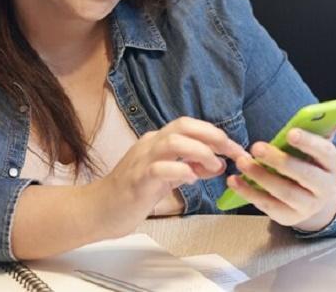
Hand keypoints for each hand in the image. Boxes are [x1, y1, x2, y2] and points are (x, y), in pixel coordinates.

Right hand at [92, 117, 247, 237]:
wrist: (99, 210)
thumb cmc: (134, 193)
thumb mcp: (166, 177)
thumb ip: (189, 167)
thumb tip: (216, 164)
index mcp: (157, 141)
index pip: (190, 125)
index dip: (216, 134)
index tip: (237, 149)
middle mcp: (150, 144)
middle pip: (184, 125)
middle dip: (213, 136)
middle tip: (232, 153)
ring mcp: (142, 160)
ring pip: (173, 141)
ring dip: (200, 152)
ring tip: (213, 167)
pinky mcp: (137, 179)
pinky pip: (160, 168)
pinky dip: (181, 171)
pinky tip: (192, 180)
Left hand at [227, 128, 335, 231]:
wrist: (311, 195)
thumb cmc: (309, 161)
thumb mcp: (317, 145)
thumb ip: (323, 127)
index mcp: (333, 164)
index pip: (325, 152)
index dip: (309, 143)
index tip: (290, 132)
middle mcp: (325, 187)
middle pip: (304, 175)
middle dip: (279, 161)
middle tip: (256, 147)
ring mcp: (308, 205)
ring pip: (285, 192)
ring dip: (261, 177)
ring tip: (242, 162)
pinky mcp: (289, 216)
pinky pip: (268, 206)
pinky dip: (249, 193)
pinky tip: (235, 180)